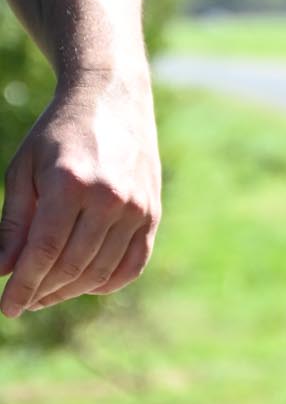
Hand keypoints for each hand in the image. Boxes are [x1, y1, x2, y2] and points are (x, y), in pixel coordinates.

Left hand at [0, 74, 161, 318]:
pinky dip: (107, 283)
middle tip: (22, 301)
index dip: (23, 285)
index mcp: (70, 182)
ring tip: (46, 293)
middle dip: (41, 292)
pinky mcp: (153, 212)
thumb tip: (2, 270)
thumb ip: (14, 223)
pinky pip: (132, 265)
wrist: (112, 97)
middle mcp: (109, 197)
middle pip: (71, 266)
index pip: (43, 252)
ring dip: (69, 291)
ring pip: (100, 271)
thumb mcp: (25, 170)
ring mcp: (136, 207)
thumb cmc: (59, 133)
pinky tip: (83, 283)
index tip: (6, 307)